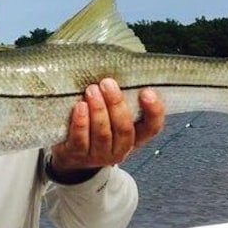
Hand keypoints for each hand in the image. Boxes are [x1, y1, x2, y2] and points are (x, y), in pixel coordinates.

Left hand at [49, 78, 164, 177]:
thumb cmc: (97, 127)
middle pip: (124, 128)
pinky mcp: (79, 155)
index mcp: (136, 137)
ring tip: (92, 90)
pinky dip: (81, 122)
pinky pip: (81, 139)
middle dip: (116, 104)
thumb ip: (121, 101)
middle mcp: (121, 149)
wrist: (73, 155)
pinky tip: (80, 106)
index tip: (147, 92)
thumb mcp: (114, 116)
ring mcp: (100, 155)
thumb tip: (120, 72)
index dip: (153, 111)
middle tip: (107, 83)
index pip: (152, 127)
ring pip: (103, 134)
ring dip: (98, 110)